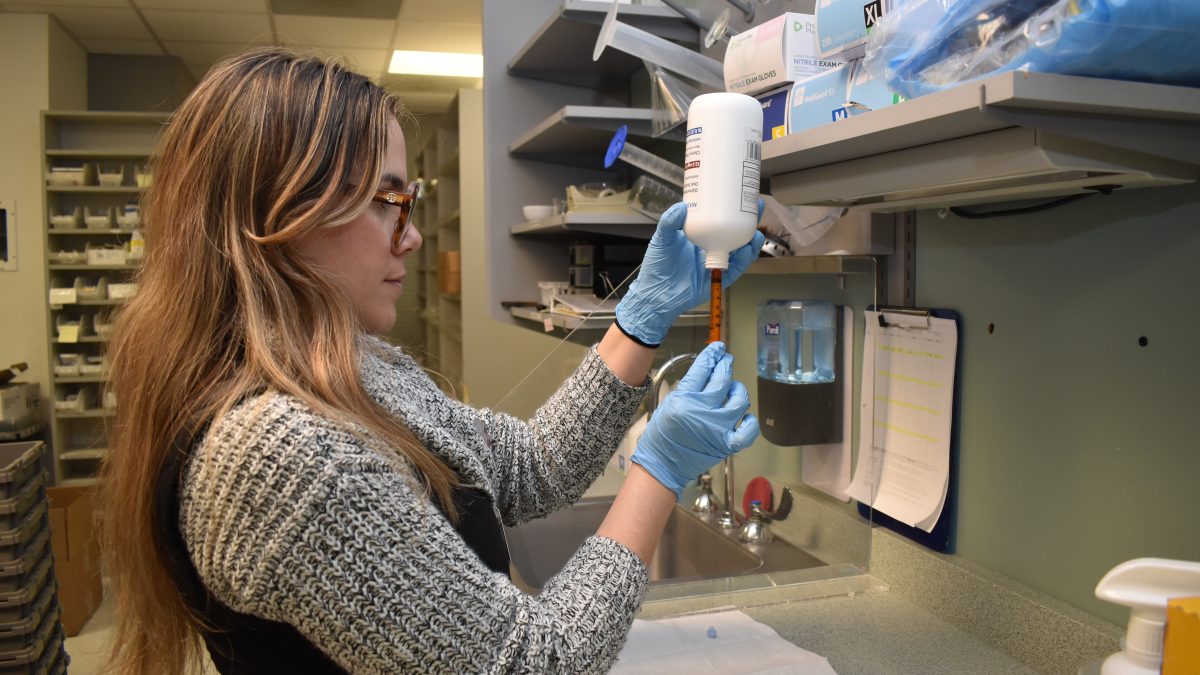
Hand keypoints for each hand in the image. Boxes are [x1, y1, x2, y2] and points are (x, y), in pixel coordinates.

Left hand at [615, 201, 765, 346]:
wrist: (656, 295)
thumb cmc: (657, 267)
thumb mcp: (662, 239)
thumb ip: (669, 222)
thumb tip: (682, 206)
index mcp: (699, 236)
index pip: (718, 218)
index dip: (730, 207)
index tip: (738, 194)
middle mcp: (710, 247)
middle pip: (734, 231)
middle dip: (747, 219)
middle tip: (756, 205)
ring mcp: (717, 262)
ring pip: (740, 248)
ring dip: (751, 238)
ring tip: (756, 228)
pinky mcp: (720, 277)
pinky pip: (737, 267)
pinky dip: (746, 257)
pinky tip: (750, 246)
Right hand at [630, 342, 759, 498]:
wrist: (663, 464)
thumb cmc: (662, 435)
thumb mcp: (669, 403)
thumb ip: (689, 387)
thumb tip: (708, 370)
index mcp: (685, 399)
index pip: (703, 368)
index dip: (712, 355)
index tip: (718, 348)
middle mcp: (703, 411)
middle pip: (723, 379)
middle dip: (725, 365)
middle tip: (726, 361)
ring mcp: (718, 428)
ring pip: (739, 399)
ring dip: (737, 390)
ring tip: (733, 389)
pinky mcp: (727, 444)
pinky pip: (749, 430)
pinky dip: (750, 421)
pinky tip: (744, 416)